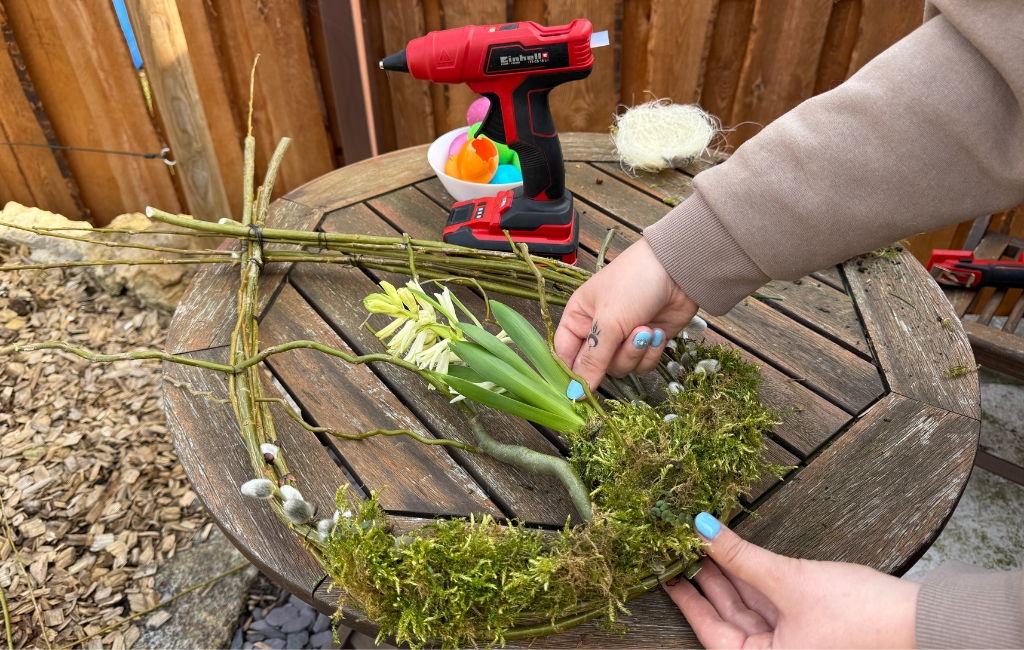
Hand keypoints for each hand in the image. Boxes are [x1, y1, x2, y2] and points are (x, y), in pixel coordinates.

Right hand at [555, 239, 696, 390]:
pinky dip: (652, 352)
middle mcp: (598, 331)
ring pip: (621, 368)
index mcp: (578, 318)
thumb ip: (592, 360)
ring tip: (646, 329)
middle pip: (596, 367)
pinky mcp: (647, 344)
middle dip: (615, 355)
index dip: (571, 374)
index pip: (564, 355)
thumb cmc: (634, 284)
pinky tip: (658, 331)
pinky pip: (642, 365)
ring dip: (636, 352)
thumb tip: (575, 394)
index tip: (578, 393)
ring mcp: (623, 338)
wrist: (679, 270)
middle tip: (628, 336)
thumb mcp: (608, 322)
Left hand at [665, 513, 918, 648]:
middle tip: (678, 547)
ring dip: (727, 575)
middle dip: (706, 581)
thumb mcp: (790, 581)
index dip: (686, 598)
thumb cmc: (861, 616)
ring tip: (700, 543)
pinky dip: (751, 579)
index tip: (664, 571)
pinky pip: (768, 603)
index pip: (711, 632)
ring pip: (747, 607)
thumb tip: (702, 529)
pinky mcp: (808, 627)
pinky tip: (732, 553)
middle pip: (728, 618)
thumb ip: (741, 557)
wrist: (922, 622)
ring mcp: (792, 642)